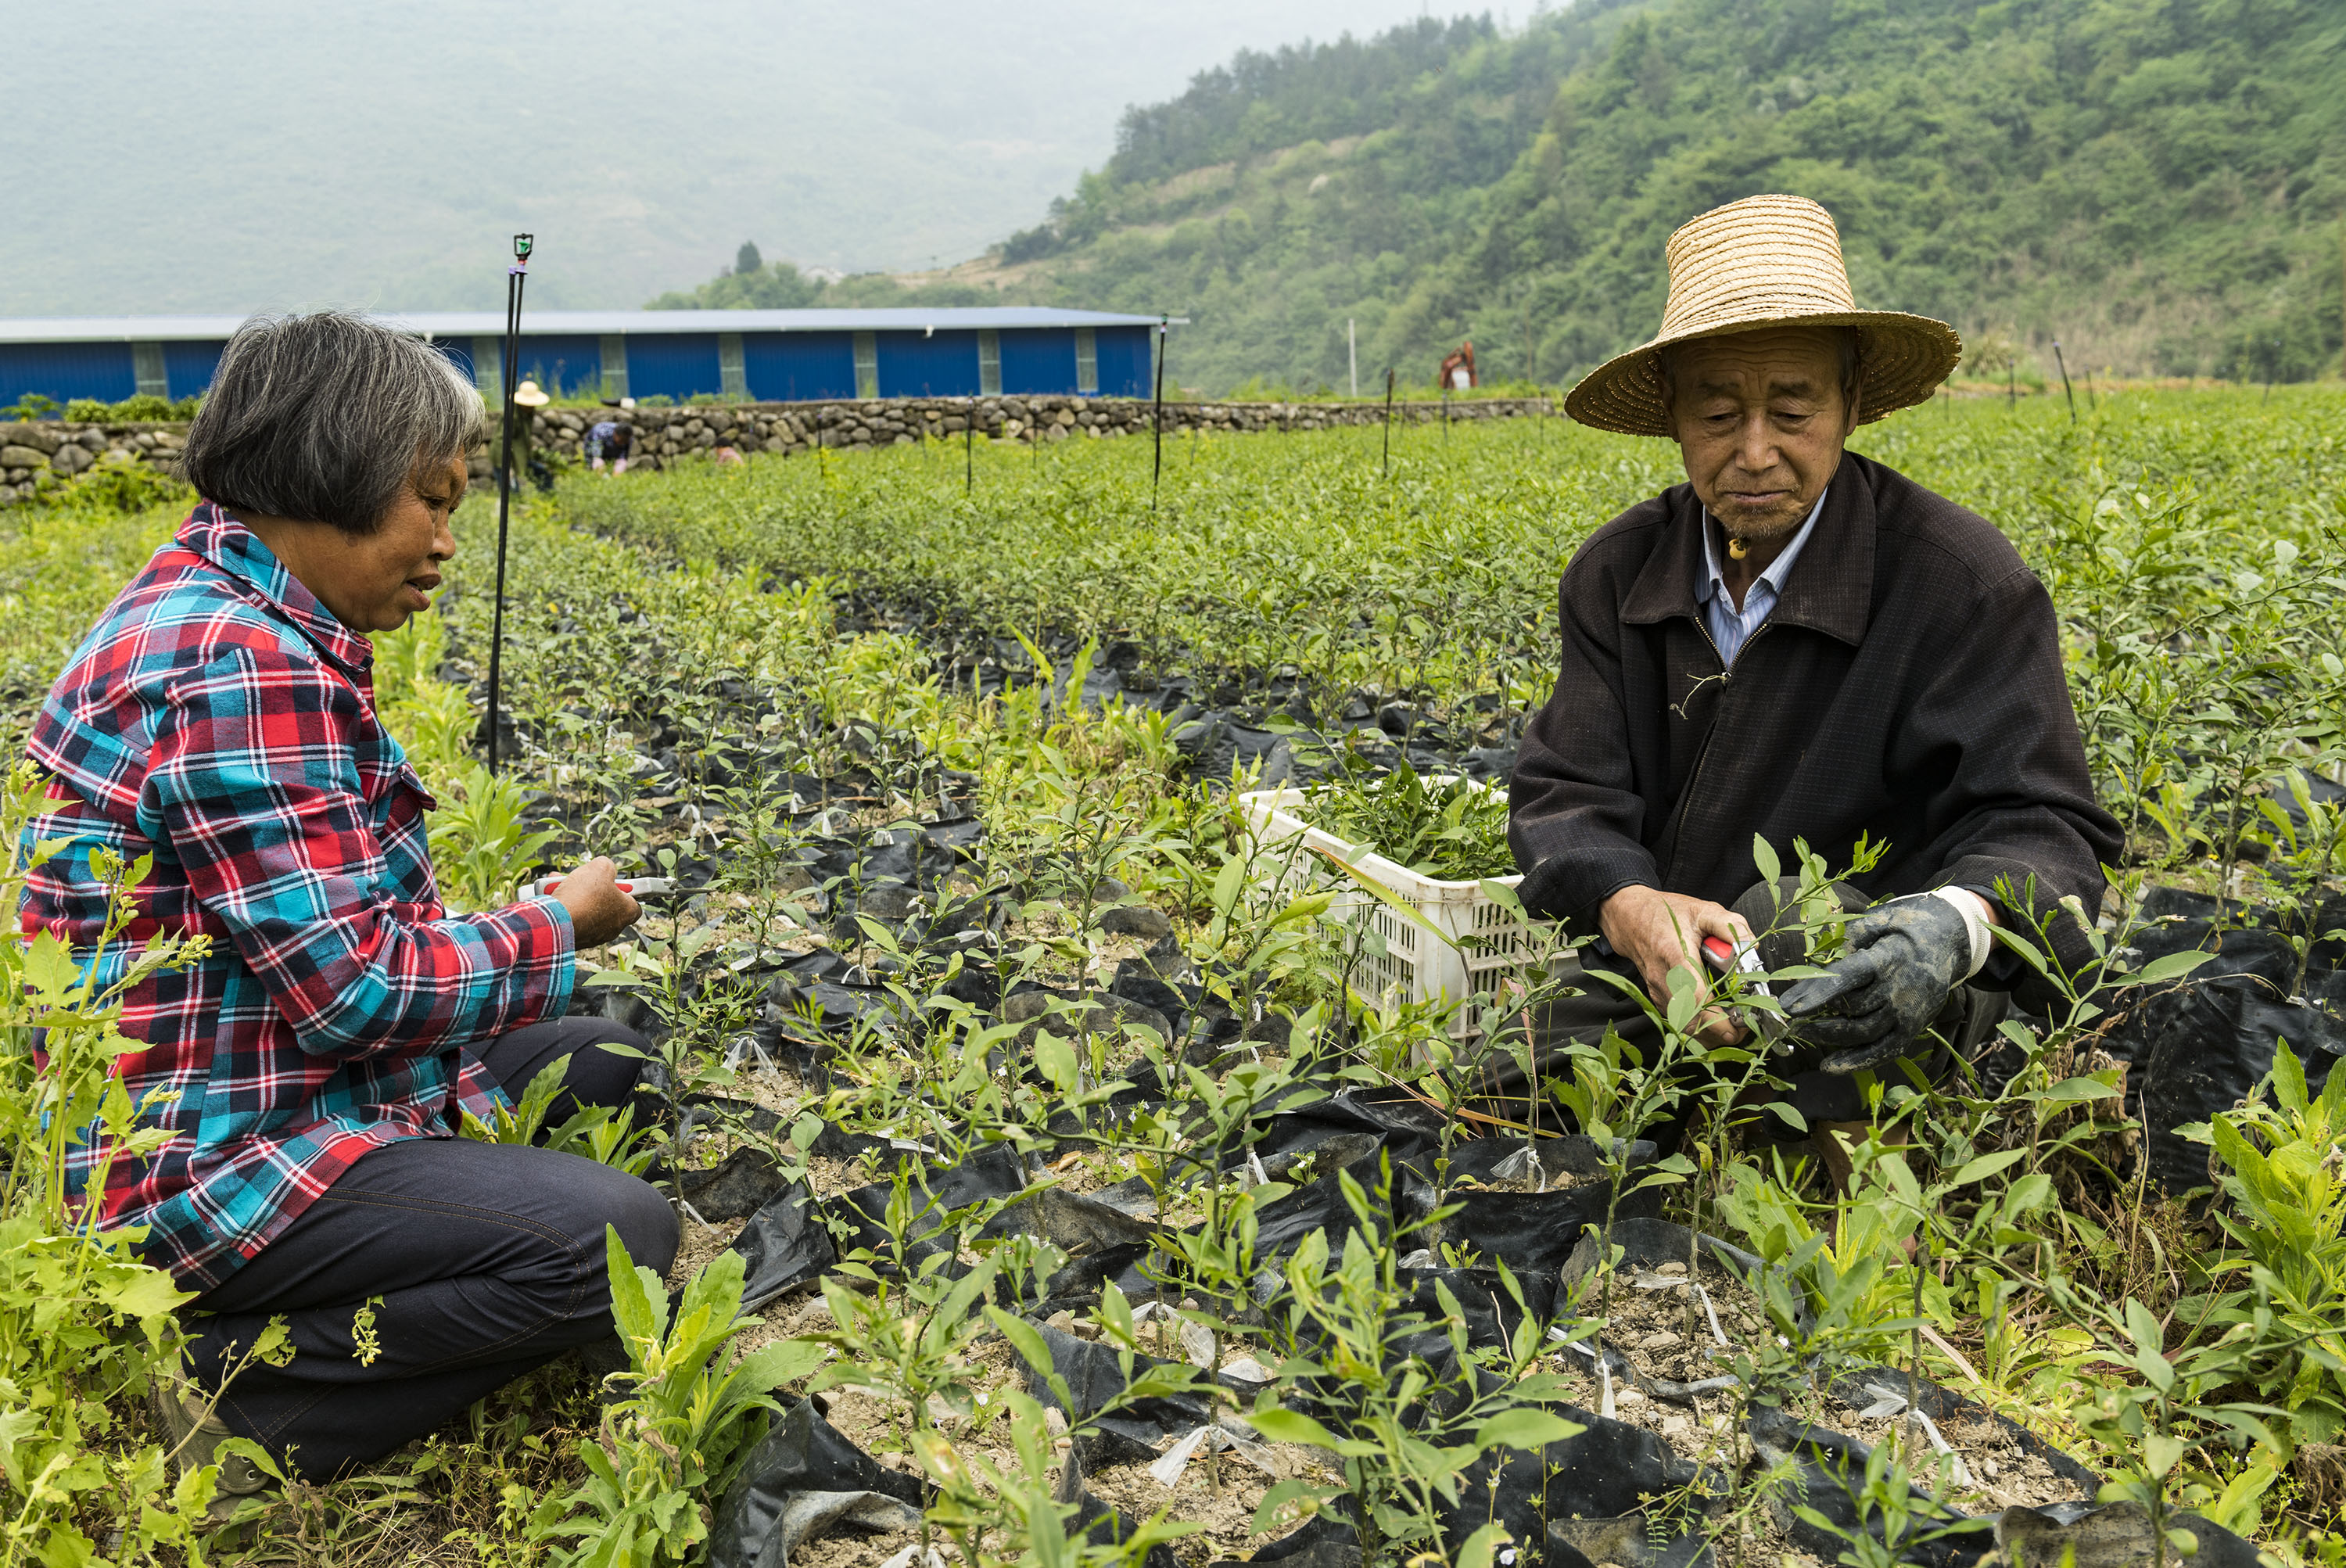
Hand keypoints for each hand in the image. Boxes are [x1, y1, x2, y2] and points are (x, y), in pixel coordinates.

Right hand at [551, 857, 639, 947]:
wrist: (555, 921)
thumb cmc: (583, 897)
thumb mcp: (601, 868)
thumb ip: (608, 866)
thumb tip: (605, 867)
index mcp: (626, 912)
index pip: (634, 902)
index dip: (624, 889)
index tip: (615, 880)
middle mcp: (613, 928)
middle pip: (606, 903)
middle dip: (594, 889)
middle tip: (585, 880)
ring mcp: (594, 936)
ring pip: (586, 909)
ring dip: (575, 895)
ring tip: (563, 885)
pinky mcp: (576, 939)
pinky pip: (572, 918)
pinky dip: (564, 907)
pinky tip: (554, 896)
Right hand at [1597, 885, 1750, 1046]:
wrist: (1631, 917)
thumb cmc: (1666, 913)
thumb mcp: (1702, 910)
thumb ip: (1730, 926)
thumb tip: (1751, 947)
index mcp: (1675, 954)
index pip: (1694, 996)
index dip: (1716, 1017)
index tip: (1737, 1026)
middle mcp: (1663, 977)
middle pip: (1689, 1019)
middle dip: (1718, 1032)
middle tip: (1742, 1029)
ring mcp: (1658, 990)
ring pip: (1683, 1025)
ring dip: (1709, 1033)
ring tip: (1733, 1027)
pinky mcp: (1657, 996)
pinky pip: (1678, 1020)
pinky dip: (1698, 1028)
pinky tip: (1715, 1022)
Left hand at [1780, 896, 1970, 1072]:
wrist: (1949, 941)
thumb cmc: (1905, 928)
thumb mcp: (1881, 919)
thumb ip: (1851, 938)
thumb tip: (1824, 962)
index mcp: (1888, 958)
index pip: (1849, 978)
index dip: (1818, 993)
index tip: (1789, 1007)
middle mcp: (1899, 988)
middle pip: (1853, 1009)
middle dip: (1816, 1017)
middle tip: (1787, 1020)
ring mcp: (1908, 1012)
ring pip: (1864, 1033)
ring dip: (1829, 1038)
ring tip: (1801, 1034)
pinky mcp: (1913, 1028)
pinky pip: (1885, 1051)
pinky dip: (1857, 1062)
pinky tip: (1830, 1067)